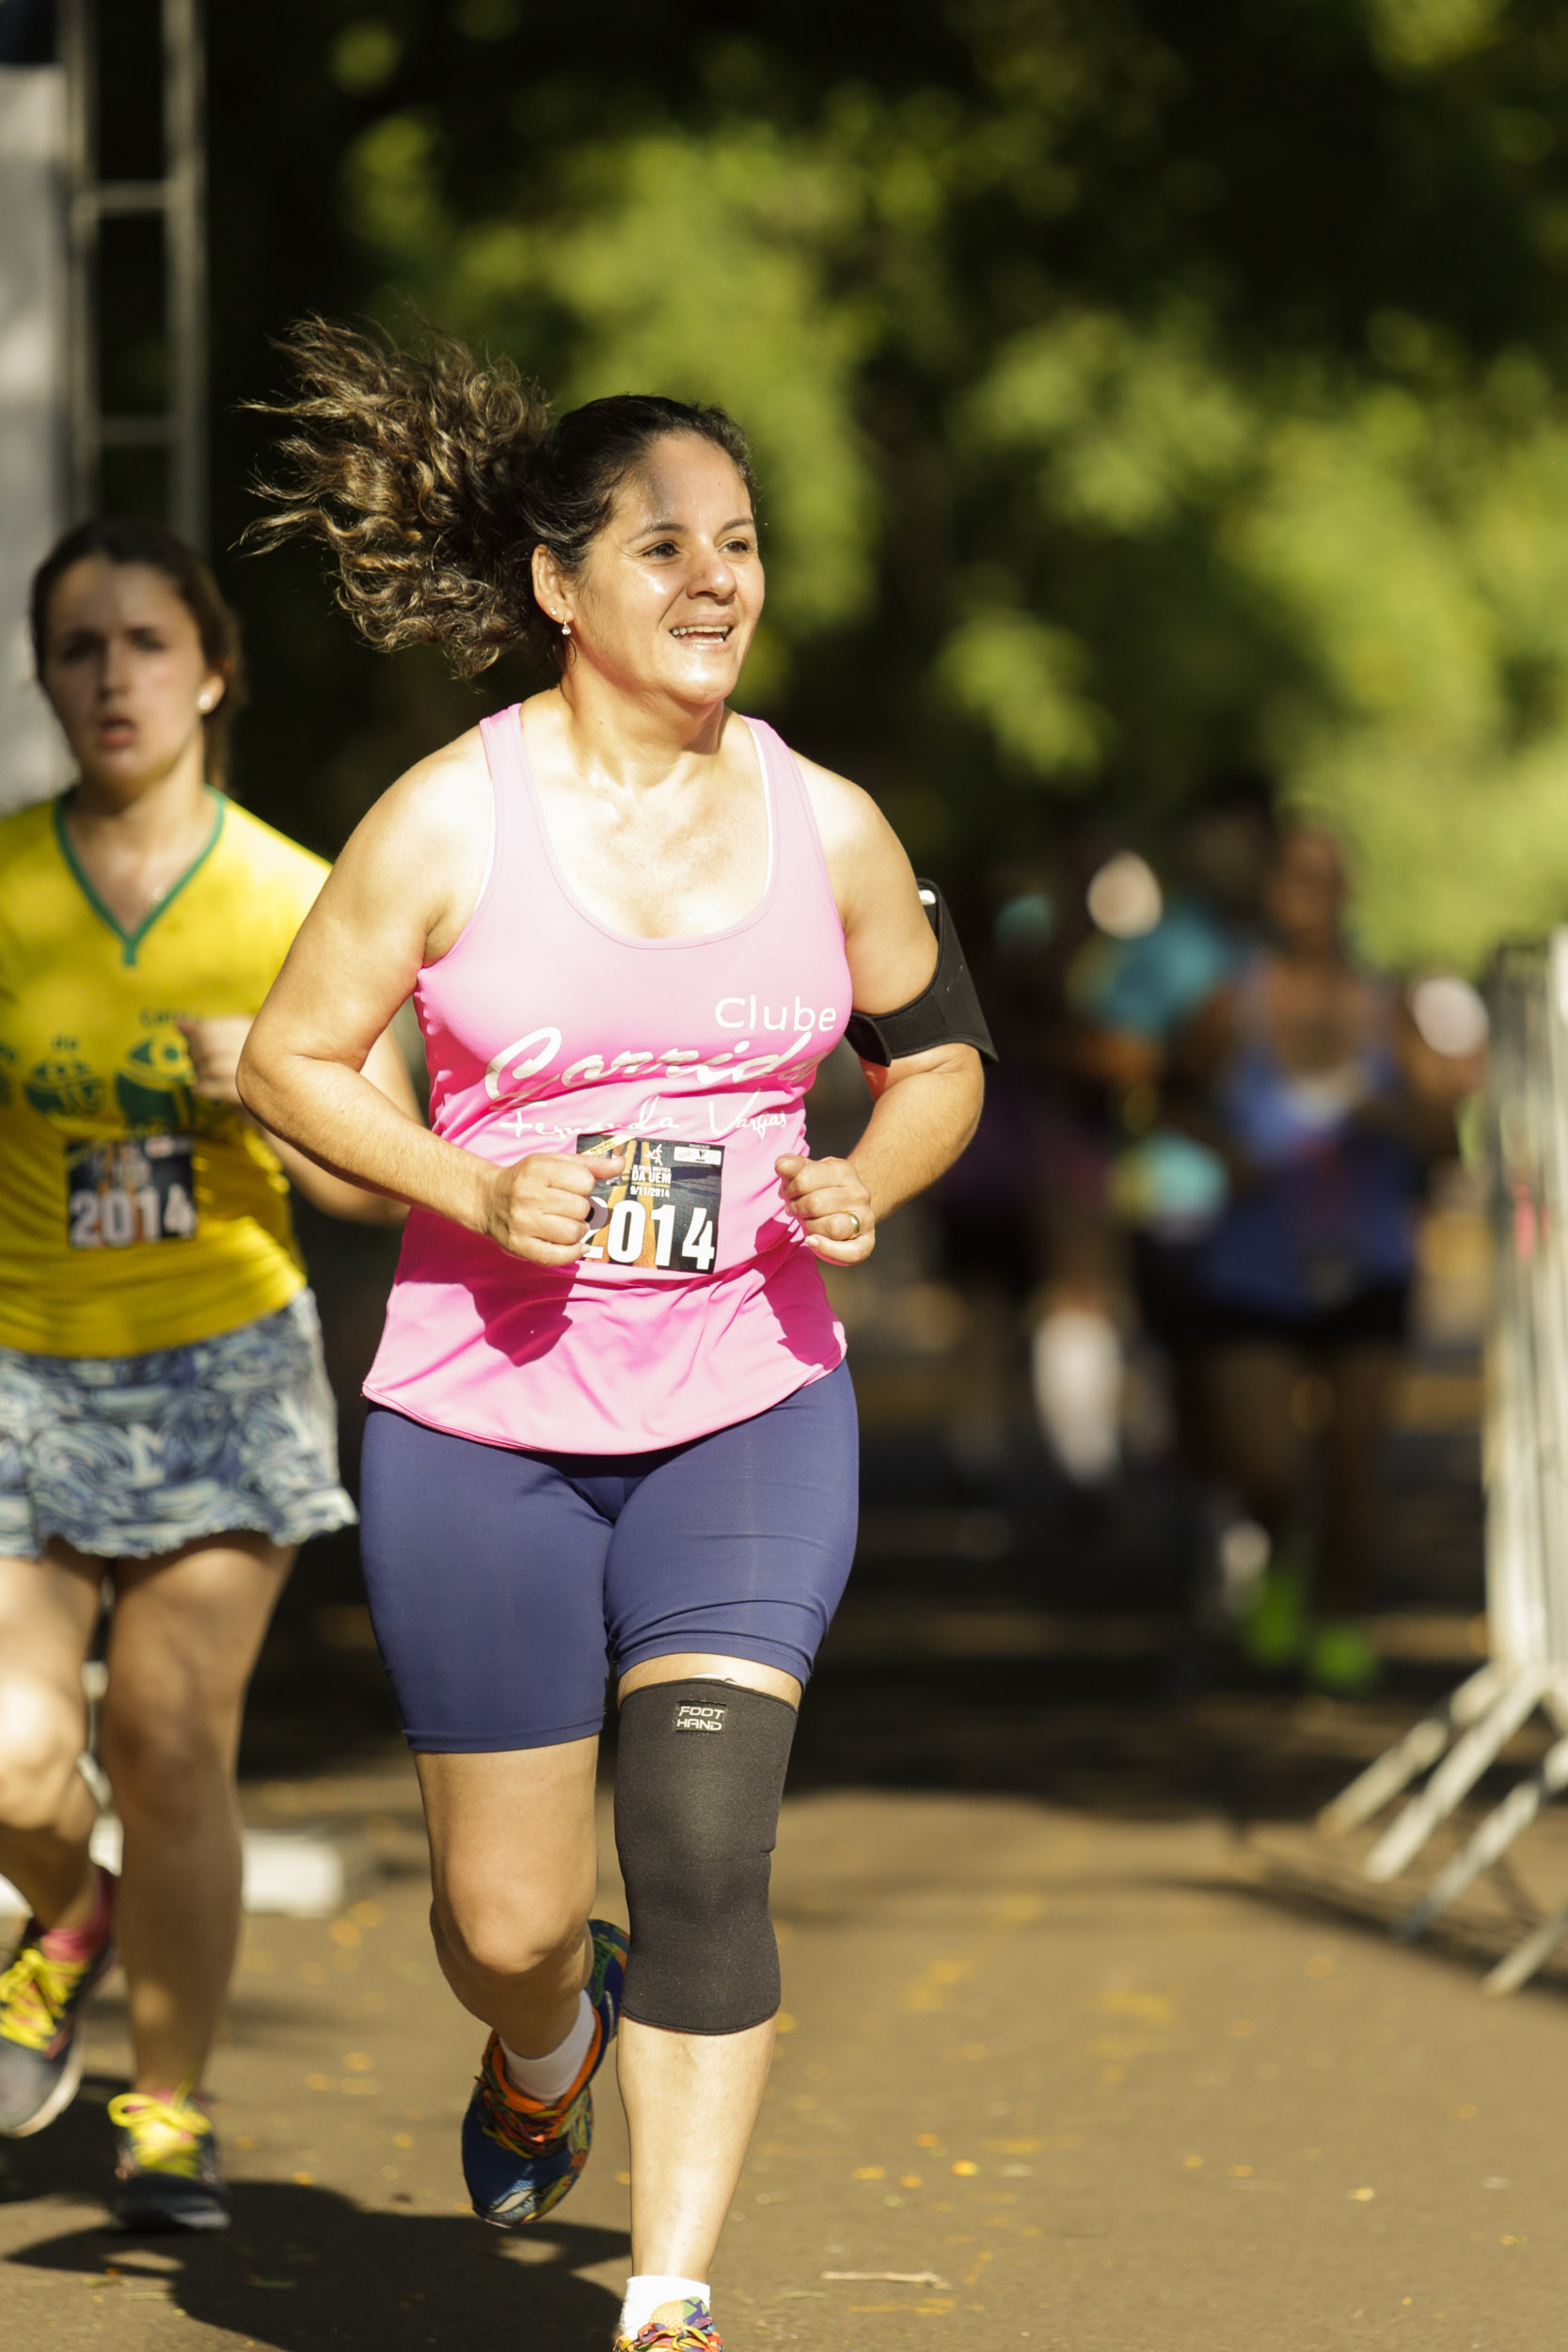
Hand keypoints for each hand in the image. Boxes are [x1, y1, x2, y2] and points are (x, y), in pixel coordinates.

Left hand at [178, 1015, 252, 1104]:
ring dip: (199, 1075)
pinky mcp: (253, 1093)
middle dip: (195, 1058)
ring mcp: (256, 1069)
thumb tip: (178, 1023)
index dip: (192, 1041)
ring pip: (212, 1067)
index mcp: (249, 1027)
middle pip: (208, 1048)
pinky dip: (203, 1089)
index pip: (207, 1029)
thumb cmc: (241, 1068)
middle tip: (196, 1067)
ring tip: (201, 1079)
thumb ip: (201, 1034)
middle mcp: (255, 1045)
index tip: (193, 1050)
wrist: (270, 1099)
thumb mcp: (222, 1045)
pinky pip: (218, 1088)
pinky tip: (200, 1090)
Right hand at [481, 1146, 628, 1264]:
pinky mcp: (519, 1246)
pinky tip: (575, 1245)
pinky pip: (558, 1256)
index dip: (584, 1185)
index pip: (585, 1181)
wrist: (487, 1199)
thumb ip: (589, 1164)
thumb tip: (620, 1164)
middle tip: (565, 1207)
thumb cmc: (527, 1179)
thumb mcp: (554, 1162)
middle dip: (580, 1209)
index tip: (571, 1186)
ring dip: (577, 1231)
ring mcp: (522, 1223)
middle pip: (581, 1209)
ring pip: (574, 1233)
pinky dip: (573, 1252)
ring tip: (565, 1223)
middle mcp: (528, 1196)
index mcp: (538, 1169)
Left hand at [775, 1152, 874, 1262]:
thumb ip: (792, 1166)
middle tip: (796, 1208)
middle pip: (816, 1204)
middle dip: (798, 1208)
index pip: (804, 1179)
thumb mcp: (805, 1172)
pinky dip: (828, 1250)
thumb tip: (781, 1165)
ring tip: (807, 1222)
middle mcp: (859, 1193)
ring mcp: (865, 1218)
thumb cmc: (819, 1189)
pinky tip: (813, 1241)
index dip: (790, 1188)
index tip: (789, 1191)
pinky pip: (850, 1253)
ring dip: (811, 1227)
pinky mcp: (866, 1242)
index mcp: (843, 1171)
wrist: (846, 1206)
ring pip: (834, 1227)